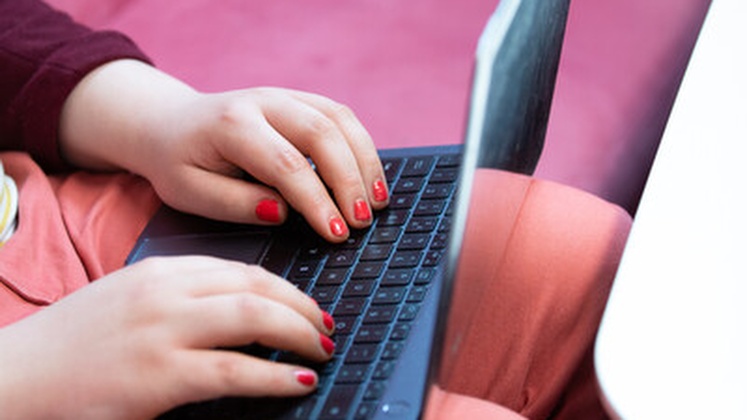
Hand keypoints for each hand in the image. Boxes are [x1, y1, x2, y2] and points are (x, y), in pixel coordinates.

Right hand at [0, 256, 334, 418]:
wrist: (17, 376)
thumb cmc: (76, 343)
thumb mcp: (132, 299)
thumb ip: (183, 297)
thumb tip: (242, 311)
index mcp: (162, 270)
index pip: (243, 270)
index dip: (287, 289)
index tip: (308, 306)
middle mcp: (167, 292)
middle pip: (259, 287)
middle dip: (304, 308)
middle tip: (325, 329)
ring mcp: (163, 331)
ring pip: (256, 318)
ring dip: (301, 335)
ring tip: (321, 351)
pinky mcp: (159, 376)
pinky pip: (236, 370)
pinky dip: (277, 375)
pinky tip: (299, 381)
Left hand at [59, 60, 389, 241]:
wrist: (170, 123)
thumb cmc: (180, 163)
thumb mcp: (189, 192)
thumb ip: (233, 204)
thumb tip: (283, 212)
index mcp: (231, 124)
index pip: (286, 164)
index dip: (316, 201)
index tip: (335, 233)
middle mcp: (262, 101)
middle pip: (321, 133)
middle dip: (349, 181)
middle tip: (362, 222)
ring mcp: (284, 95)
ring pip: (339, 119)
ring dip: (364, 162)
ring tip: (377, 204)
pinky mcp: (299, 99)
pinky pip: (340, 115)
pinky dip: (361, 146)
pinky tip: (370, 177)